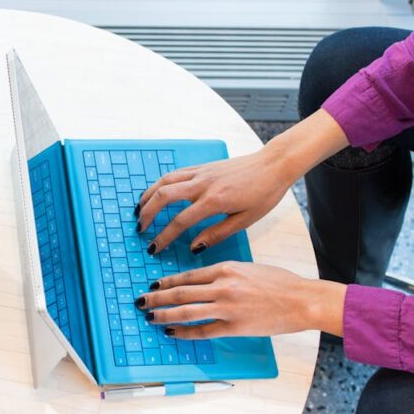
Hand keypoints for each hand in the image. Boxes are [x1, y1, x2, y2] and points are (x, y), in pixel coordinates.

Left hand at [134, 261, 345, 338]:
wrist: (302, 300)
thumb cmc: (281, 283)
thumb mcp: (249, 268)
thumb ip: (226, 273)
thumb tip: (206, 281)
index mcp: (226, 268)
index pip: (187, 275)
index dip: (166, 282)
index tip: (153, 285)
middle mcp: (222, 286)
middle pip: (180, 292)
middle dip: (156, 298)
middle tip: (140, 301)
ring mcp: (226, 307)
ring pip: (185, 311)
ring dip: (164, 315)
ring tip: (149, 317)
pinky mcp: (234, 327)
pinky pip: (202, 331)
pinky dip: (184, 332)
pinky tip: (172, 333)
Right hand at [135, 147, 294, 253]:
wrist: (273, 165)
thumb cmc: (264, 193)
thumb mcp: (245, 220)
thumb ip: (217, 234)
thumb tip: (194, 247)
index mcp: (214, 201)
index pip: (180, 221)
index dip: (164, 237)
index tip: (154, 248)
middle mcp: (202, 184)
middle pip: (163, 196)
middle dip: (147, 213)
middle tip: (140, 228)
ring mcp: (200, 173)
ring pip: (164, 181)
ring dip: (148, 195)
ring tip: (140, 210)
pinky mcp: (202, 167)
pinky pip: (174, 174)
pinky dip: (160, 184)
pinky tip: (156, 193)